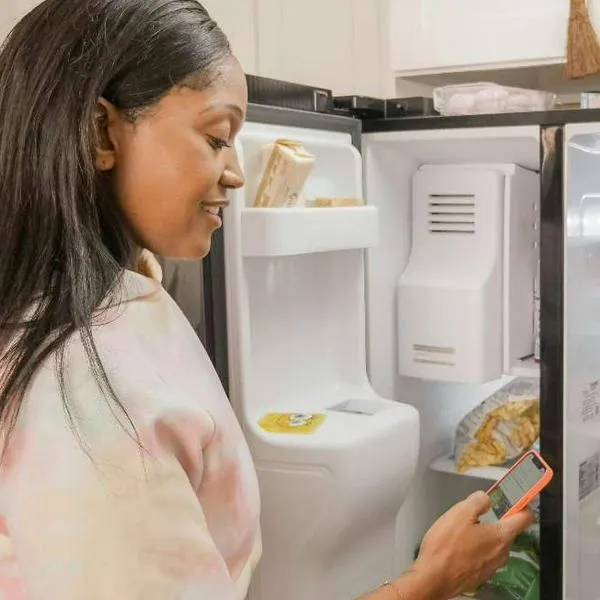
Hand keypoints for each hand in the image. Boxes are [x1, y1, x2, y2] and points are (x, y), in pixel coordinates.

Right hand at [412, 491, 534, 599]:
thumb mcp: (460, 512)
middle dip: (493, 521)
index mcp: (501, 536)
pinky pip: (483, 557)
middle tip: (473, 515)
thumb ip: (478, 501)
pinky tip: (458, 547)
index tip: (516, 500)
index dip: (522, 506)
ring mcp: (492, 567)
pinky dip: (475, 550)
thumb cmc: (447, 545)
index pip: (525, 518)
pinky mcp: (480, 576)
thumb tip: (486, 499)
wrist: (433, 577)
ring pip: (493, 545)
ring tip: (461, 532)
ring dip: (483, 536)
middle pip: (506, 532)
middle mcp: (502, 553)